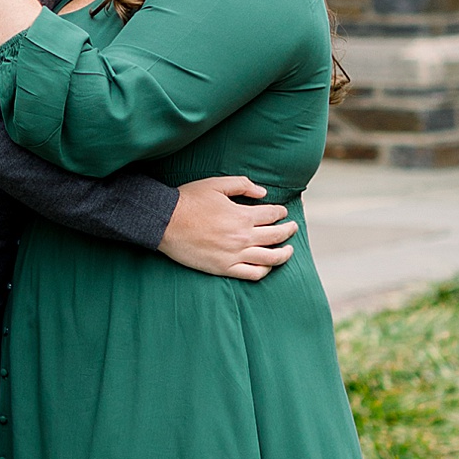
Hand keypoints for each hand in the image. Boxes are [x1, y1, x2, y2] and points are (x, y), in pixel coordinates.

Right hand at [160, 175, 295, 280]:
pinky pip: (252, 273)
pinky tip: (268, 265)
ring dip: (284, 254)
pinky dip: (265, 270)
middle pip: (276, 236)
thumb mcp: (216, 184)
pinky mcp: (224, 268)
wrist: (165, 222)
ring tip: (289, 250)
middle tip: (292, 228)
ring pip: (270, 258)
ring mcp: (234, 254)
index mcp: (243, 215)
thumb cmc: (189, 200)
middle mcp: (243, 237)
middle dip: (288, 230)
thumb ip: (243, 185)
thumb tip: (263, 193)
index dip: (281, 212)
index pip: (273, 215)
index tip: (282, 211)